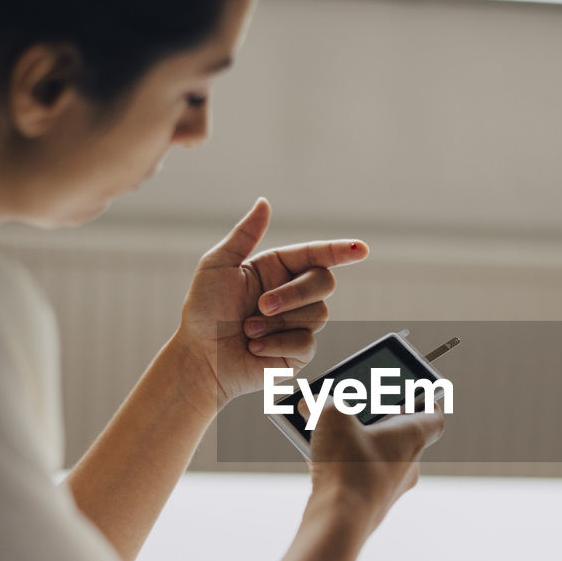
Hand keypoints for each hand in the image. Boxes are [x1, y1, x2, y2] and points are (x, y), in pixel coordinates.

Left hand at [176, 198, 368, 405]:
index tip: (361, 249)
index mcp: (277, 268)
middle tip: (261, 305)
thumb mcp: (217, 265)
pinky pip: (307, 342)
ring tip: (248, 330)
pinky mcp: (298, 351)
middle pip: (323, 282)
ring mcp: (297, 323)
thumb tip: (264, 202)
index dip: (340, 250)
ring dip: (278, 322)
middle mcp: (291, 293)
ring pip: (317, 314)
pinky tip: (255, 348)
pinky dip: (277, 343)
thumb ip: (245, 234)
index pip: (316, 254)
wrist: (200, 358)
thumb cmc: (203, 312)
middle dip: (294, 294)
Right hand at [308, 402, 444, 534]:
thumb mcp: (331, 417)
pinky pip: (360, 480)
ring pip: (379, 460)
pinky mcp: (370, 506)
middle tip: (360, 412)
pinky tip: (319, 464)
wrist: (339, 520)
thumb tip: (311, 402)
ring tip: (331, 436)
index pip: (433, 417)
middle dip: (380, 424)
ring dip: (359, 446)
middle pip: (402, 438)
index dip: (426, 402)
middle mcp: (407, 465)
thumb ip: (323, 402)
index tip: (414, 395)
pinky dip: (345, 469)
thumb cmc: (347, 466)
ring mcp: (389, 489)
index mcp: (411, 438)